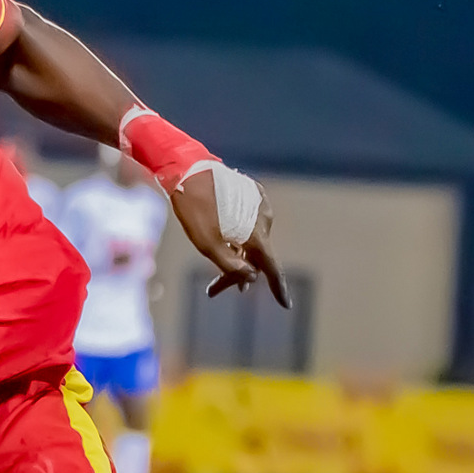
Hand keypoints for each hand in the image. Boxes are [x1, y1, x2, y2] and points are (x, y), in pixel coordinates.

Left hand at [173, 166, 288, 306]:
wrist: (188, 167)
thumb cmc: (194, 207)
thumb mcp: (206, 243)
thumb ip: (229, 264)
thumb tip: (251, 278)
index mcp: (256, 233)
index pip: (271, 267)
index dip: (277, 287)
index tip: (285, 305)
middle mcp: (264, 219)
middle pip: (256, 255)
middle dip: (237, 274)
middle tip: (212, 290)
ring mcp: (261, 205)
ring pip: (252, 239)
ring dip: (237, 256)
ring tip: (214, 272)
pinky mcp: (254, 195)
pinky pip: (250, 223)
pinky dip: (239, 237)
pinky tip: (223, 242)